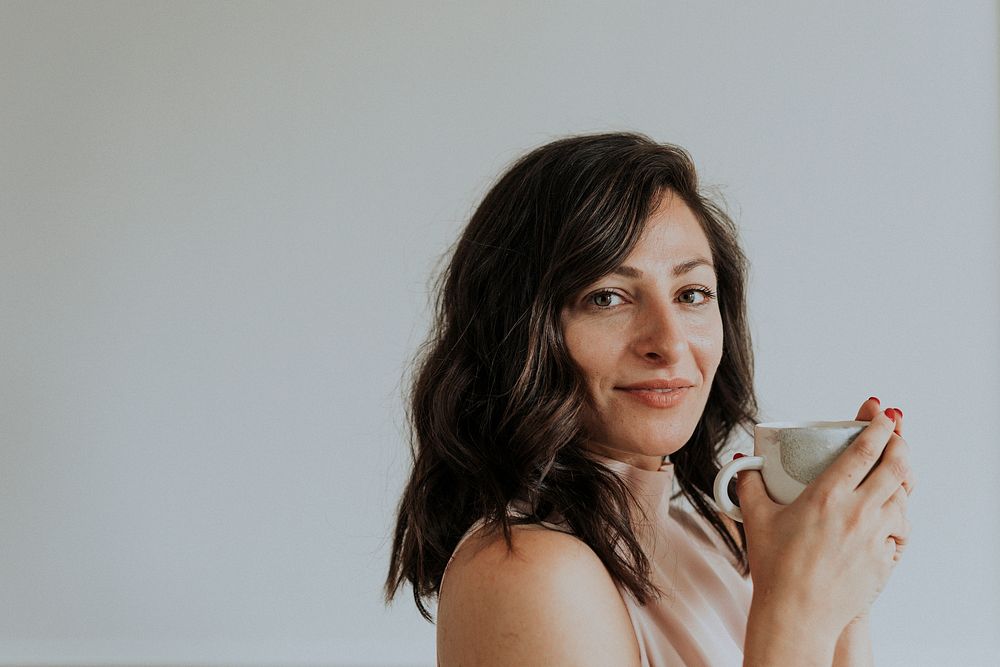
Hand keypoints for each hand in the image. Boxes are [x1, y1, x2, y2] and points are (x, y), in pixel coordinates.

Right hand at [736, 398, 913, 635]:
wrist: (796, 614)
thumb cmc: (775, 568)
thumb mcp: (756, 519)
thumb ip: (748, 485)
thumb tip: (744, 463)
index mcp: (826, 496)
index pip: (864, 451)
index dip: (878, 428)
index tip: (883, 416)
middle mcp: (856, 513)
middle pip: (896, 468)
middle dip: (900, 445)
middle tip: (895, 437)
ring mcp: (874, 537)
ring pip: (902, 499)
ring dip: (900, 482)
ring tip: (891, 475)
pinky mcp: (883, 559)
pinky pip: (900, 531)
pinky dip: (898, 517)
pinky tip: (887, 515)